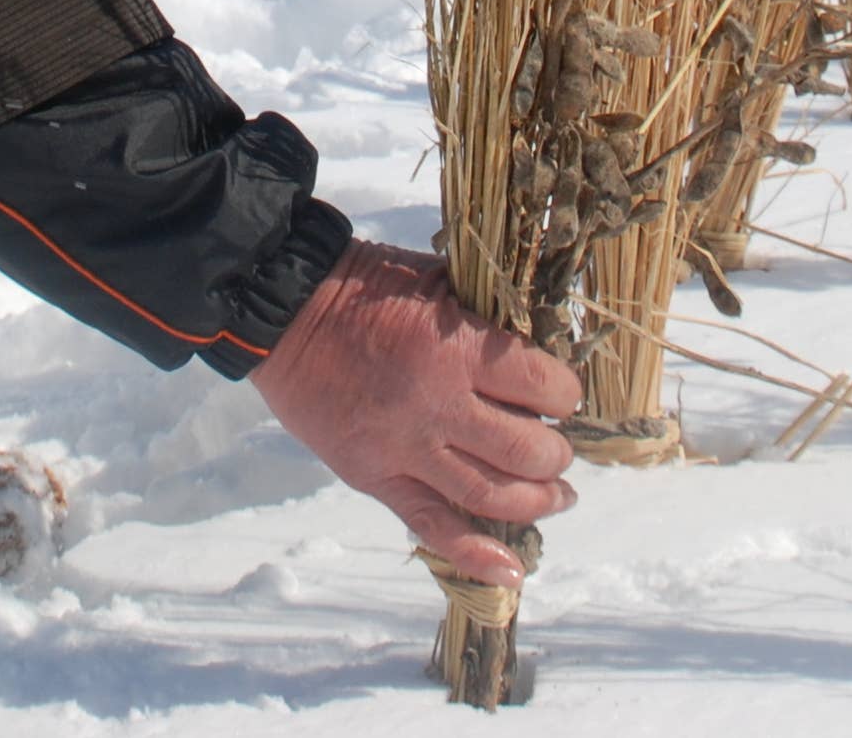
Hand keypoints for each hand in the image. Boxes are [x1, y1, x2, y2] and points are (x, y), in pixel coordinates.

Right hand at [249, 240, 579, 584]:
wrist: (286, 315)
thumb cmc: (368, 285)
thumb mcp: (439, 280)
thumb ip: (488, 315)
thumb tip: (542, 347)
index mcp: (458, 350)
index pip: (544, 390)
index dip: (565, 395)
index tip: (562, 396)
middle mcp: (438, 407)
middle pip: (526, 452)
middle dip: (556, 456)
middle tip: (557, 449)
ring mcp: (405, 449)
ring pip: (491, 496)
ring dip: (536, 501)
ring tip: (556, 497)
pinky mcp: (375, 477)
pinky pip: (430, 526)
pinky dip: (474, 555)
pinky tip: (511, 570)